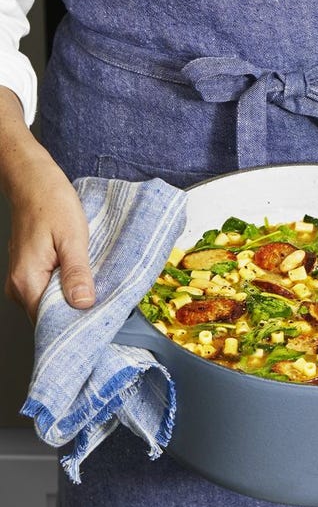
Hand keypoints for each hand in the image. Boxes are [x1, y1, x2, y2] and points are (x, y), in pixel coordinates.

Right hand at [0, 87, 94, 321]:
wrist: (33, 181)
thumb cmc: (52, 203)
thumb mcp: (73, 238)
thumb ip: (77, 273)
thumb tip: (82, 304)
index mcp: (28, 281)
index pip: (50, 322)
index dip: (76, 326)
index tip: (100, 325)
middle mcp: (20, 286)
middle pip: (51, 316)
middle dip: (79, 315)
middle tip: (108, 308)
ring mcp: (23, 279)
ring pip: (52, 303)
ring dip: (75, 301)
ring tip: (99, 293)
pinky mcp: (30, 271)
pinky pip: (51, 290)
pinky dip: (69, 289)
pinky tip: (86, 281)